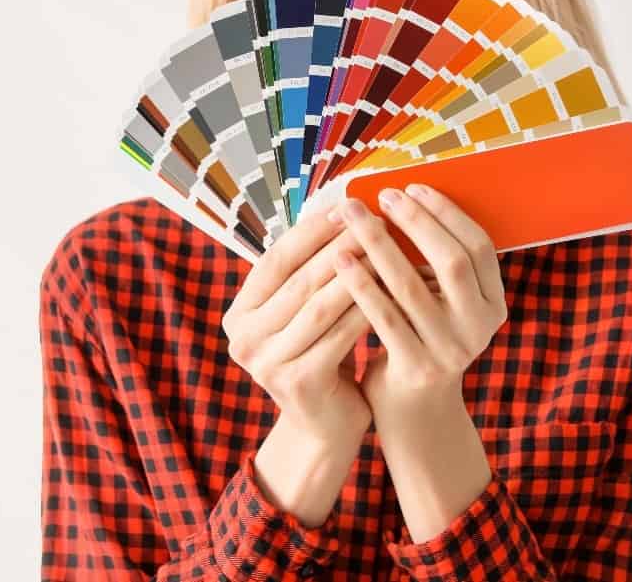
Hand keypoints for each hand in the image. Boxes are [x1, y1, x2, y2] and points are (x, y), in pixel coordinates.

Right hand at [221, 203, 374, 442]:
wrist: (325, 426)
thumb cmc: (320, 355)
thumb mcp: (303, 314)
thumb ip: (307, 273)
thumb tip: (338, 209)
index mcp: (238, 315)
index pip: (275, 260)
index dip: (309, 231)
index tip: (343, 206)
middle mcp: (243, 339)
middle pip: (299, 281)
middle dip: (339, 247)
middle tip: (373, 221)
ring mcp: (267, 364)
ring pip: (321, 306)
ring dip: (357, 274)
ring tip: (387, 250)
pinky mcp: (298, 383)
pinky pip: (340, 335)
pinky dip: (367, 308)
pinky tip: (393, 291)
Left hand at [329, 184, 508, 427]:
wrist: (414, 413)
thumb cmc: (420, 340)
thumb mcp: (442, 304)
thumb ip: (434, 265)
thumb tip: (402, 198)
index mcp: (494, 304)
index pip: (479, 246)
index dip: (446, 213)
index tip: (412, 187)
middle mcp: (480, 326)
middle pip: (453, 261)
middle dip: (416, 221)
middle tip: (382, 195)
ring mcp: (452, 350)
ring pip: (412, 286)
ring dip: (379, 244)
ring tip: (351, 217)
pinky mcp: (417, 368)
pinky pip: (384, 317)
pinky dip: (360, 284)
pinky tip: (339, 259)